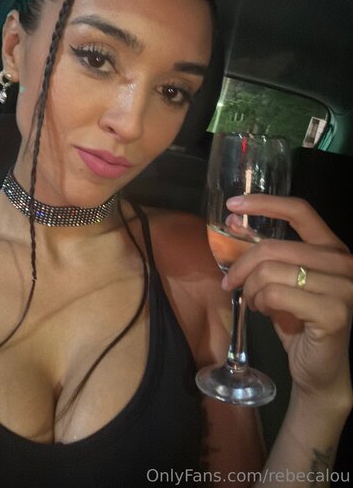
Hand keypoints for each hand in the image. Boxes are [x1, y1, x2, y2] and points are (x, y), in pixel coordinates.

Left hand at [222, 194, 352, 408]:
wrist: (319, 368)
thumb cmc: (298, 320)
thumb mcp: (279, 279)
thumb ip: (263, 251)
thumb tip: (233, 218)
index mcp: (331, 247)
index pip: (300, 211)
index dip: (265, 203)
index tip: (234, 204)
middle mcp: (343, 262)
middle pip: (273, 247)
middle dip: (241, 266)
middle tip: (230, 284)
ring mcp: (343, 287)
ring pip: (270, 271)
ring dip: (250, 289)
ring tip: (254, 302)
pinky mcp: (334, 312)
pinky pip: (276, 295)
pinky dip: (261, 303)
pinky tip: (264, 312)